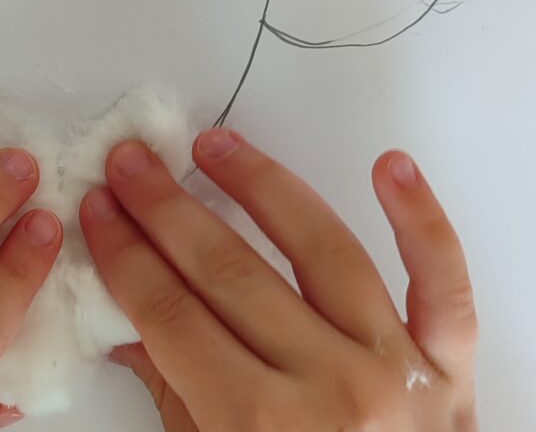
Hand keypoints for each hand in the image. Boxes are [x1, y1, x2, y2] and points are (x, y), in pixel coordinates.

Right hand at [81, 131, 477, 431]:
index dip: (125, 255)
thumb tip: (120, 318)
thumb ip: (171, 392)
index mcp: (260, 430)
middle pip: (230, 274)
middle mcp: (333, 393)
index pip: (171, 315)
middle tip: (131, 164)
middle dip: (167, 210)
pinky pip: (443, 285)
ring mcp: (397, 370)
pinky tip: (392, 166)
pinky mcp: (450, 362)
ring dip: (261, 186)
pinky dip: (423, 222)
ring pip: (323, 251)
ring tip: (214, 146)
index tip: (100, 211)